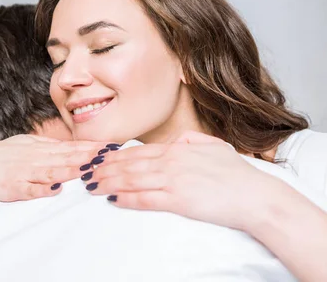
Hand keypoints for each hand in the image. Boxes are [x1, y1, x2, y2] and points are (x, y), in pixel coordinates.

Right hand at [0, 134, 105, 201]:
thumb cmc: (1, 156)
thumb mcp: (27, 144)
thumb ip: (50, 147)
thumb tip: (74, 149)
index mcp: (40, 148)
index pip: (70, 148)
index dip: (91, 148)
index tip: (111, 148)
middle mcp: (35, 158)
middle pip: (67, 158)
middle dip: (89, 157)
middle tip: (110, 157)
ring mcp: (23, 173)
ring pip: (51, 171)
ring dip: (72, 171)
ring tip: (90, 170)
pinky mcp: (12, 188)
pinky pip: (29, 189)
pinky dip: (42, 189)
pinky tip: (55, 190)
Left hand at [84, 130, 274, 230]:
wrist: (256, 196)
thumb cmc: (237, 173)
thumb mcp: (214, 146)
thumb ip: (191, 141)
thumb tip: (176, 141)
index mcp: (178, 149)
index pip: (138, 151)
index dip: (115, 155)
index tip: (98, 158)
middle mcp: (171, 162)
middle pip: (129, 164)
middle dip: (103, 168)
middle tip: (85, 172)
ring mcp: (173, 181)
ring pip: (131, 179)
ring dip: (108, 182)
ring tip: (91, 186)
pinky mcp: (178, 200)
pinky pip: (146, 199)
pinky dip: (126, 198)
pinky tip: (112, 199)